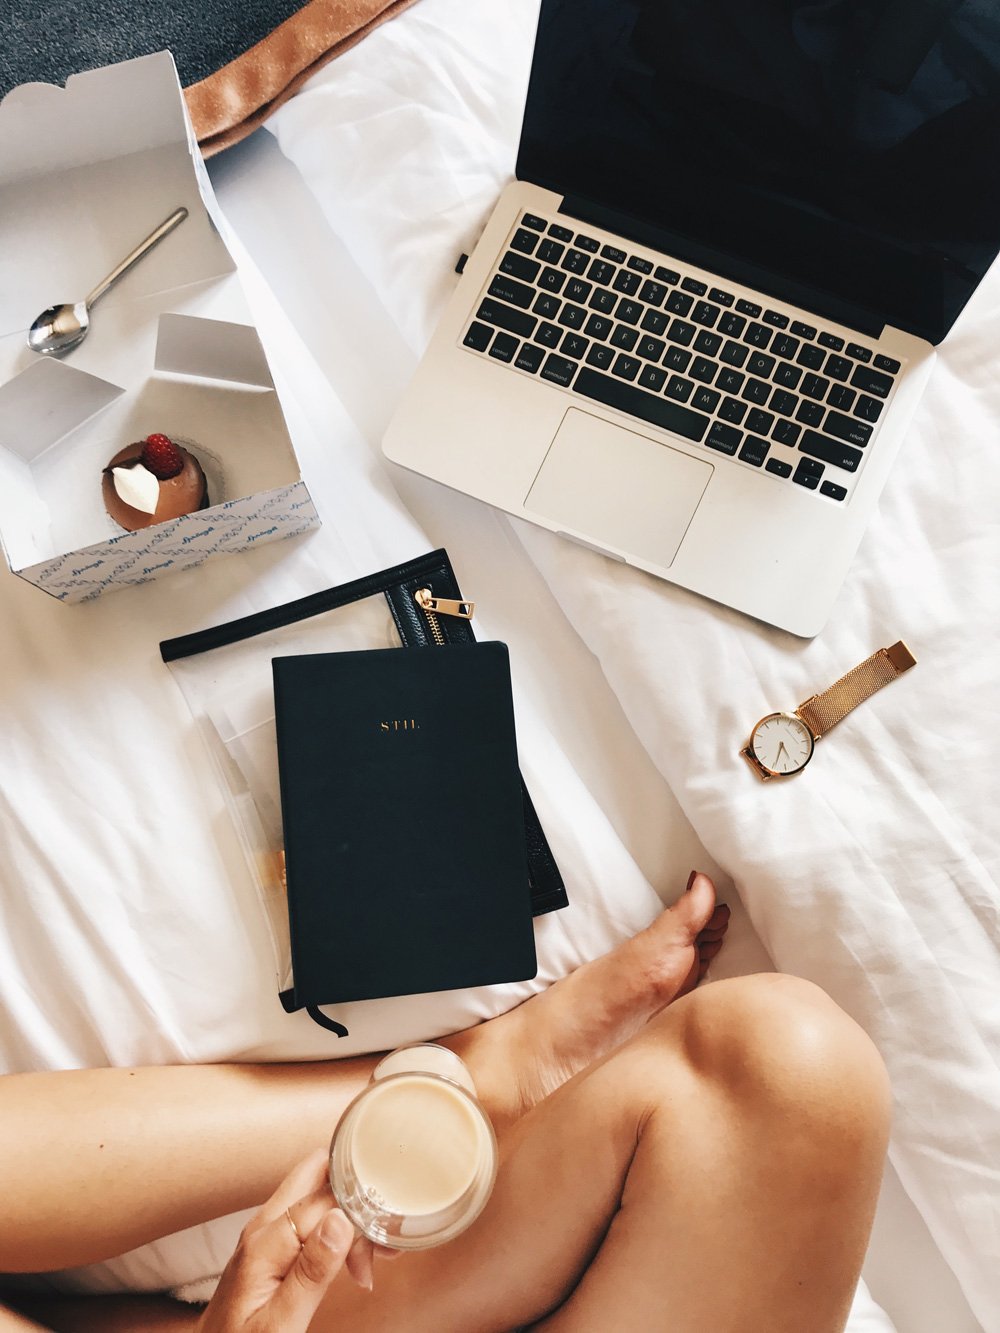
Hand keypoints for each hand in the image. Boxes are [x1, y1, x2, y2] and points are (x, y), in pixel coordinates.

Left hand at [196, 1149, 373, 1331]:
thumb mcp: (281, 1323)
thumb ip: (311, 1272)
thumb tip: (341, 1219)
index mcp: (266, 1240)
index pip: (324, 1194)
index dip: (358, 1209)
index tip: (380, 1237)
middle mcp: (265, 1224)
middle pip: (319, 1173)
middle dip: (357, 1195)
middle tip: (381, 1237)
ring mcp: (268, 1231)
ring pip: (319, 1194)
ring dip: (351, 1218)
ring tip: (369, 1263)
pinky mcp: (274, 1243)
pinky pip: (313, 1217)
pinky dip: (339, 1231)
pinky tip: (352, 1263)